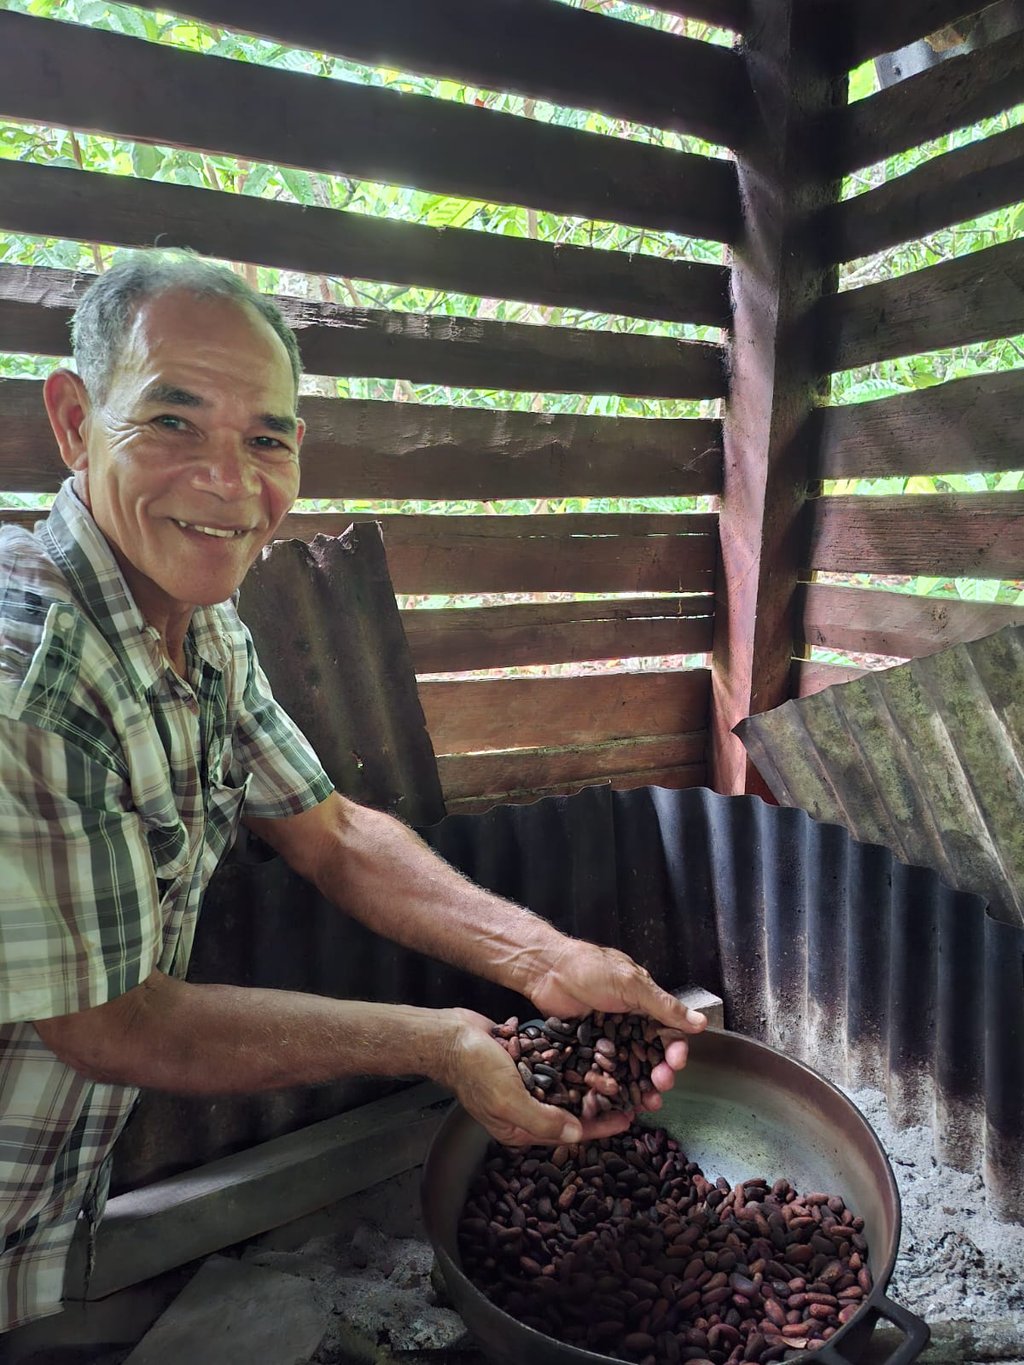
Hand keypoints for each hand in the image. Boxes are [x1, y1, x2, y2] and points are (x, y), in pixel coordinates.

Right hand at [438, 1007, 613, 1146]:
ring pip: (566, 1087)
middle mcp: (526, 1108)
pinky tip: (594, 1051)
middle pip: (571, 1111)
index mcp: (520, 1128)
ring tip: (619, 1073)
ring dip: (590, 1081)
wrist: (449, 1036)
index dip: (600, 1127)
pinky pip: (555, 1065)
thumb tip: (577, 1136)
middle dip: (600, 1104)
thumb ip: (542, 1120)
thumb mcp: (508, 1100)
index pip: (568, 1132)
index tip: (627, 1118)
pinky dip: (574, 1061)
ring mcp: (526, 1084)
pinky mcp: (525, 1061)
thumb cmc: (474, 1070)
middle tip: (631, 1095)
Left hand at [524, 939, 707, 1109]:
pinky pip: (605, 1072)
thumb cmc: (588, 968)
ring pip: (630, 1069)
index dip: (675, 1050)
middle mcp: (629, 1023)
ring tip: (647, 1103)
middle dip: (661, 1073)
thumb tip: (700, 1022)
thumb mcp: (631, 985)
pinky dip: (614, 1087)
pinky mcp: (588, 1049)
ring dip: (641, 1086)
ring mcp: (608, 1038)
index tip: (676, 1063)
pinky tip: (619, 1102)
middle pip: (651, 1056)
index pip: (668, 1033)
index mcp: (644, 1004)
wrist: (546, 969)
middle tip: (662, 1085)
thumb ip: (664, 1006)